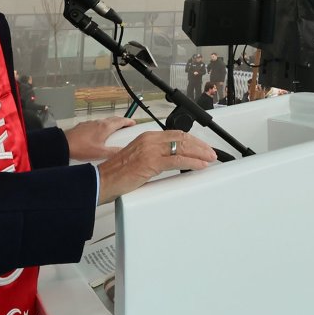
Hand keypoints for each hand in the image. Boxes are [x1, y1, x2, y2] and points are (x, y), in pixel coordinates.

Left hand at [64, 117, 134, 160]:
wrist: (64, 145)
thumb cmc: (82, 148)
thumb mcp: (100, 153)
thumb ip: (114, 152)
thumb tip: (124, 152)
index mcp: (105, 127)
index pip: (121, 121)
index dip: (128, 121)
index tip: (133, 123)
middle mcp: (99, 122)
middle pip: (113, 119)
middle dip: (121, 121)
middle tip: (126, 126)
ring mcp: (90, 123)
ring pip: (104, 121)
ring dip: (111, 124)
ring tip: (113, 131)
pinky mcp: (83, 125)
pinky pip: (96, 124)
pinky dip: (101, 126)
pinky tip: (98, 134)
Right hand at [96, 130, 217, 203]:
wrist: (102, 180)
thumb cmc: (117, 173)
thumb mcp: (138, 157)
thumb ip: (154, 154)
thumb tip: (171, 159)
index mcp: (147, 136)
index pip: (176, 134)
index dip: (193, 140)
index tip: (202, 146)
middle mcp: (150, 140)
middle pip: (182, 138)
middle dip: (200, 146)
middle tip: (211, 153)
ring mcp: (150, 150)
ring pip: (183, 147)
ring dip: (200, 153)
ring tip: (209, 159)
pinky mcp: (151, 162)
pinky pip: (178, 160)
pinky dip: (192, 163)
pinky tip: (200, 165)